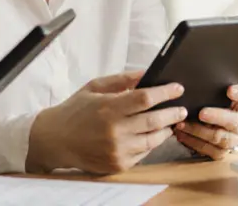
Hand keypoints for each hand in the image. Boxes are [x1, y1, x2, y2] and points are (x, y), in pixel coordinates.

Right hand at [27, 71, 187, 174]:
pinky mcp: (118, 165)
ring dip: (165, 130)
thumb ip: (122, 80)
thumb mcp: (95, 87)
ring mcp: (117, 150)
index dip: (165, 92)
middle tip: (182, 109)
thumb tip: (148, 73)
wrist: (55, 140)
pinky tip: (152, 135)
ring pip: (153, 140)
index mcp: (109, 108)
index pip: (145, 98)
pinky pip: (143, 154)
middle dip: (173, 113)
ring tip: (171, 122)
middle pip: (154, 121)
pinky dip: (151, 143)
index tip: (178, 88)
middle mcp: (114, 131)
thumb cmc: (75, 110)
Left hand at [173, 84, 237, 159]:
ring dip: (199, 131)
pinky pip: (210, 150)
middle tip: (202, 113)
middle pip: (233, 121)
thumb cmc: (209, 104)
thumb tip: (193, 79)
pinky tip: (181, 135)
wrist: (207, 125)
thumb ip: (210, 88)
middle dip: (217, 116)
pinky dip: (193, 142)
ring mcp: (233, 139)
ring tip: (182, 124)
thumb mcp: (211, 93)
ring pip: (220, 138)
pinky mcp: (222, 152)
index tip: (229, 90)